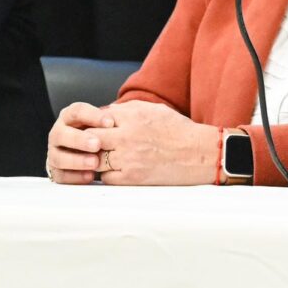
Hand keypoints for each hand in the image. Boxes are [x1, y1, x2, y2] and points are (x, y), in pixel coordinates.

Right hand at [45, 102, 114, 183]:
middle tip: (97, 144)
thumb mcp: (100, 123)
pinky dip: (75, 177)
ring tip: (95, 162)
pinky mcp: (56, 170)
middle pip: (62, 134)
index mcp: (68, 117)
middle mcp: (58, 133)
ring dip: (77, 160)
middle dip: (80, 140)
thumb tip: (114, 121)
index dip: (93, 116)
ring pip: (59, 157)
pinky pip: (61, 175)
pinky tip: (89, 176)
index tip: (110, 123)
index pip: (77, 111)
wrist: (84, 150)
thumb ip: (106, 121)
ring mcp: (54, 152)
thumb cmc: (96, 133)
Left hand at [87, 100, 221, 185]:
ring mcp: (128, 158)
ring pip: (94, 159)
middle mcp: (127, 136)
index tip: (92, 130)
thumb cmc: (178, 130)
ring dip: (95, 160)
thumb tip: (106, 113)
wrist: (199, 154)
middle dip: (88, 142)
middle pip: (90, 138)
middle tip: (89, 146)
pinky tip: (114, 171)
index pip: (97, 118)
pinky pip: (106, 178)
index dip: (92, 124)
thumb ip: (127, 109)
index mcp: (132, 116)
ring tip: (101, 159)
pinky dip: (106, 175)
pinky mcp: (132, 178)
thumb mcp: (153, 109)